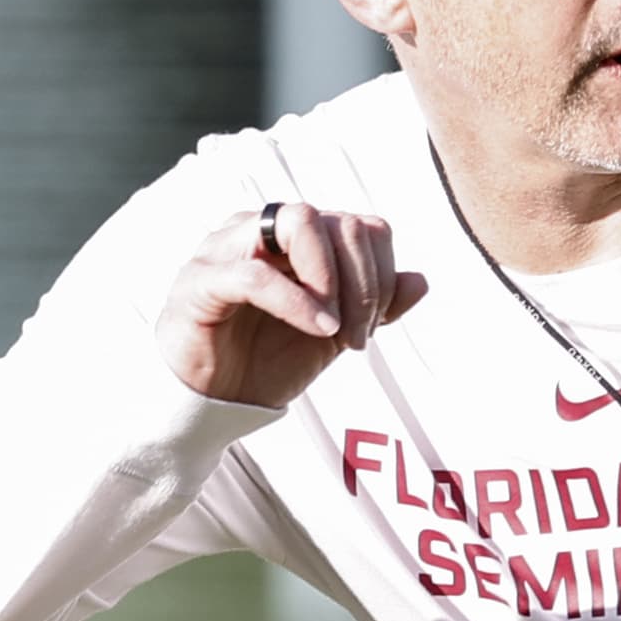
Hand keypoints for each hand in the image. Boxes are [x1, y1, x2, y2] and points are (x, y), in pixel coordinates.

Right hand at [157, 201, 425, 407]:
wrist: (211, 400)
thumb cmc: (265, 359)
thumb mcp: (332, 334)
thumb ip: (375, 306)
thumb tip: (420, 280)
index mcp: (296, 237)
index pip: (361, 226)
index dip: (380, 275)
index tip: (370, 329)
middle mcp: (263, 228)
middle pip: (338, 220)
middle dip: (363, 284)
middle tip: (356, 339)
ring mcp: (228, 245)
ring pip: (299, 221)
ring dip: (331, 281)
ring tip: (333, 331)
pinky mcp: (201, 278)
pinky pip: (255, 273)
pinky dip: (296, 301)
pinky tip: (315, 329)